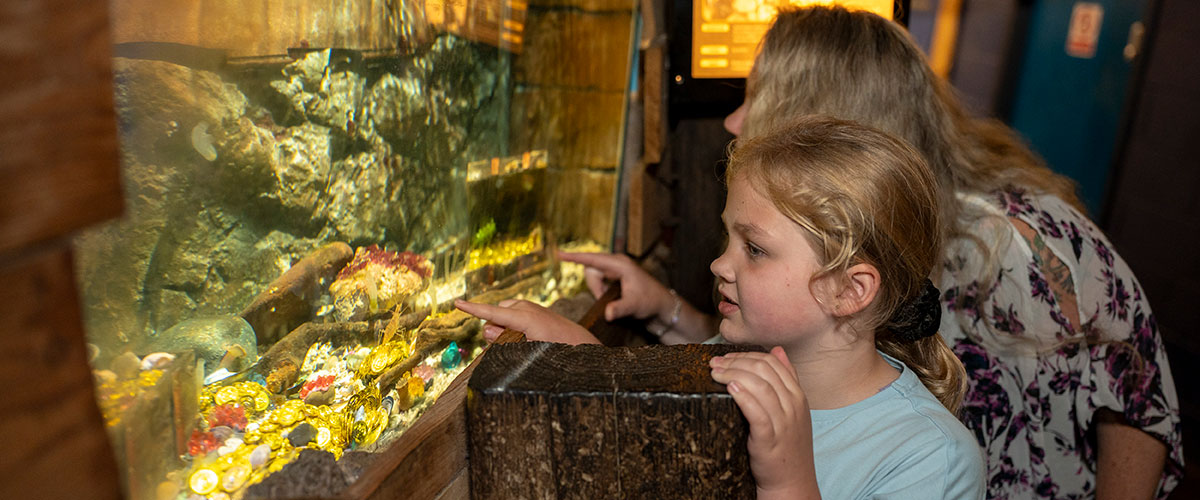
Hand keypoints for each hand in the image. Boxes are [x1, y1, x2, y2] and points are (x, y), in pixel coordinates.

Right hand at [454, 299, 600, 344]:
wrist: (579, 343)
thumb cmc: (556, 349)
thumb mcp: (528, 349)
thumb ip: (504, 339)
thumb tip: (486, 328)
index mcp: (523, 316)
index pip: (491, 312)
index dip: (472, 309)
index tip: (457, 302)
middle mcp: (524, 306)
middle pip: (494, 317)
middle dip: (495, 330)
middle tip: (514, 345)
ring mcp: (529, 306)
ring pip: (502, 316)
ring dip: (504, 328)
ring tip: (524, 342)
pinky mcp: (531, 309)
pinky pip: (511, 315)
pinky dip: (511, 325)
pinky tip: (526, 336)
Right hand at [559, 251, 673, 322]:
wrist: (660, 305)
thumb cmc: (650, 302)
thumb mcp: (634, 307)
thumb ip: (619, 309)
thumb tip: (607, 314)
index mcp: (620, 264)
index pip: (592, 259)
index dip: (574, 257)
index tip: (559, 254)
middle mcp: (616, 262)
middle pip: (590, 268)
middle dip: (593, 286)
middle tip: (605, 299)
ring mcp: (615, 267)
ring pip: (592, 275)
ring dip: (596, 289)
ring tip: (611, 299)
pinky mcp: (613, 274)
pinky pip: (597, 278)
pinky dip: (599, 289)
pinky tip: (610, 296)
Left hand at [710, 347, 819, 498]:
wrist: (792, 482)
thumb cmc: (787, 445)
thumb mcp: (793, 409)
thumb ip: (787, 379)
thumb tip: (777, 350)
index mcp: (798, 396)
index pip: (773, 364)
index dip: (747, 355)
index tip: (726, 357)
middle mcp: (793, 406)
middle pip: (764, 371)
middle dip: (736, 362)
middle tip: (715, 363)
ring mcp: (783, 423)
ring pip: (760, 387)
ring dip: (734, 375)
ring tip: (715, 373)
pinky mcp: (769, 439)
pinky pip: (757, 412)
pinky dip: (743, 397)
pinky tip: (730, 388)